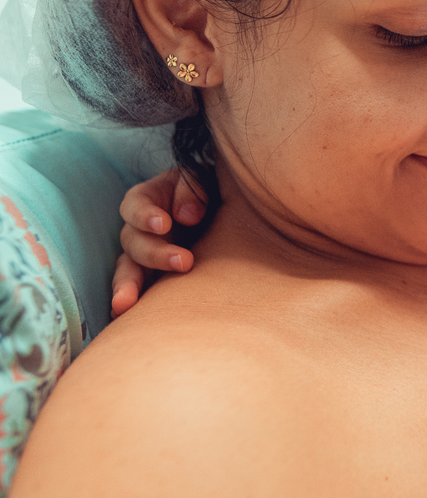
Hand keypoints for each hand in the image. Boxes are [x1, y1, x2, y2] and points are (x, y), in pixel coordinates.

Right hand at [112, 168, 206, 317]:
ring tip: (127, 307)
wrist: (231, 208)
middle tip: (184, 262)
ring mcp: (147, 255)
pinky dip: (132, 304)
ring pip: (128, 271)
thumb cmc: (214, 188)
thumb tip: (186, 217)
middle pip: (133, 242)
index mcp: (150, 199)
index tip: (163, 224)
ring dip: (128, 287)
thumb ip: (193, 189)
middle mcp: (142, 229)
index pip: (135, 205)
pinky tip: (124, 320)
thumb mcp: (205, 177)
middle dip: (155, 254)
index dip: (145, 215)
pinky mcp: (156, 277)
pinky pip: (139, 291)